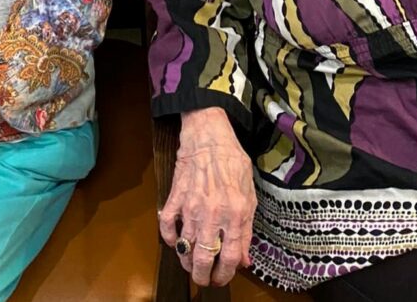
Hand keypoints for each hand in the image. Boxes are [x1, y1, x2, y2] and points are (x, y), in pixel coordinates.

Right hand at [158, 108, 256, 286]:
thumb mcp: (250, 195)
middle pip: (203, 258)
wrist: (209, 136)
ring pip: (184, 247)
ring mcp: (191, 206)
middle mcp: (213, 213)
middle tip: (204, 279)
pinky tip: (176, 242)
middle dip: (202, 276)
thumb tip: (244, 259)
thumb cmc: (233, 162)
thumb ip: (247, 230)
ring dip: (187, 261)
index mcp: (236, 213)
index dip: (225, 275)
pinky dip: (169, 239)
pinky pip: (166, 226)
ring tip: (191, 264)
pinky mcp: (175, 197)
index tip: (222, 279)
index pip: (229, 257)